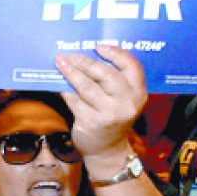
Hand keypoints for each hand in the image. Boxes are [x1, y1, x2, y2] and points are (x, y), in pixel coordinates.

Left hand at [55, 44, 146, 158]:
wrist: (107, 150)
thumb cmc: (112, 117)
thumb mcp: (123, 100)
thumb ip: (115, 81)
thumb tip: (87, 55)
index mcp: (138, 93)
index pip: (132, 67)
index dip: (115, 53)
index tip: (98, 46)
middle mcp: (127, 103)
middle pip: (106, 75)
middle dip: (86, 62)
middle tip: (71, 55)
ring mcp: (109, 114)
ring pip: (86, 87)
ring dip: (71, 72)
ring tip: (60, 62)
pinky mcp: (90, 122)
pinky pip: (74, 100)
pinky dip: (65, 89)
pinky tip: (58, 82)